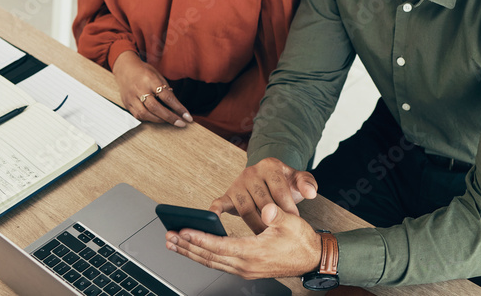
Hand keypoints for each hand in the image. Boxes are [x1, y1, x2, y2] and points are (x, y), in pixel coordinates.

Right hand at [112, 50, 192, 126]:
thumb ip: (166, 91)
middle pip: (155, 107)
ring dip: (160, 120)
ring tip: (171, 122)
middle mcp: (140, 89)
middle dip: (170, 118)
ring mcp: (131, 97)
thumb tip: (177, 107)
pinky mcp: (127, 104)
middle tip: (181, 123)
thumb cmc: (145, 73)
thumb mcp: (158, 77)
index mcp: (150, 80)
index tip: (187, 117)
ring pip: (145, 114)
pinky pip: (138, 116)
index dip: (178, 108)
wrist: (125, 69)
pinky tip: (157, 119)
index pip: (167, 96)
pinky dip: (149, 119)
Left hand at [166, 203, 321, 279]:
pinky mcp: (246, 269)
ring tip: (174, 243)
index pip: (219, 246)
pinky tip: (194, 249)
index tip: (183, 231)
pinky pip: (218, 264)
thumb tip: (268, 209)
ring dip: (191, 253)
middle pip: (209, 256)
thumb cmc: (301, 240)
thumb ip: (277, 215)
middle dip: (187, 246)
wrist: (311, 259)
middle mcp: (245, 264)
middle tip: (169, 237)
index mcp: (254, 252)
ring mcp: (244, 269)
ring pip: (211, 262)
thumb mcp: (292, 222)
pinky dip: (203, 256)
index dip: (199, 238)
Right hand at [210, 157, 317, 233]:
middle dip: (272, 219)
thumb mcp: (298, 180)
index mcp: (270, 165)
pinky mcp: (227, 195)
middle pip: (262, 200)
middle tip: (280, 234)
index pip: (278, 188)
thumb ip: (308, 183)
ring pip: (245, 208)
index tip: (294, 221)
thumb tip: (311, 193)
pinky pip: (219, 204)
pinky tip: (214, 223)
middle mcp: (251, 172)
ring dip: (255, 225)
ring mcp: (237, 183)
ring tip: (265, 237)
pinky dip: (215, 213)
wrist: (268, 180)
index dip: (287, 206)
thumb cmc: (285, 184)